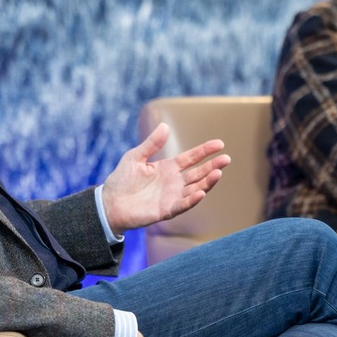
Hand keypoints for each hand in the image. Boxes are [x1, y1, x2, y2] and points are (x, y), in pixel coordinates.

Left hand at [101, 123, 230, 232]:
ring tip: (218, 173)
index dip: (205, 151)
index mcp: (168, 168)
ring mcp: (172, 197)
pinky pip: (182, 205)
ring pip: (195, 188)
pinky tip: (201, 192)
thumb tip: (165, 126)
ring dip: (207, 182)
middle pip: (198, 173)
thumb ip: (151, 144)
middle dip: (213, 166)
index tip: (219, 144)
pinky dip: (192, 200)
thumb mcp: (135, 157)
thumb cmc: (121, 180)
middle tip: (226, 159)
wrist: (110, 203)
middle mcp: (174, 182)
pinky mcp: (166, 210)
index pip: (191, 158)